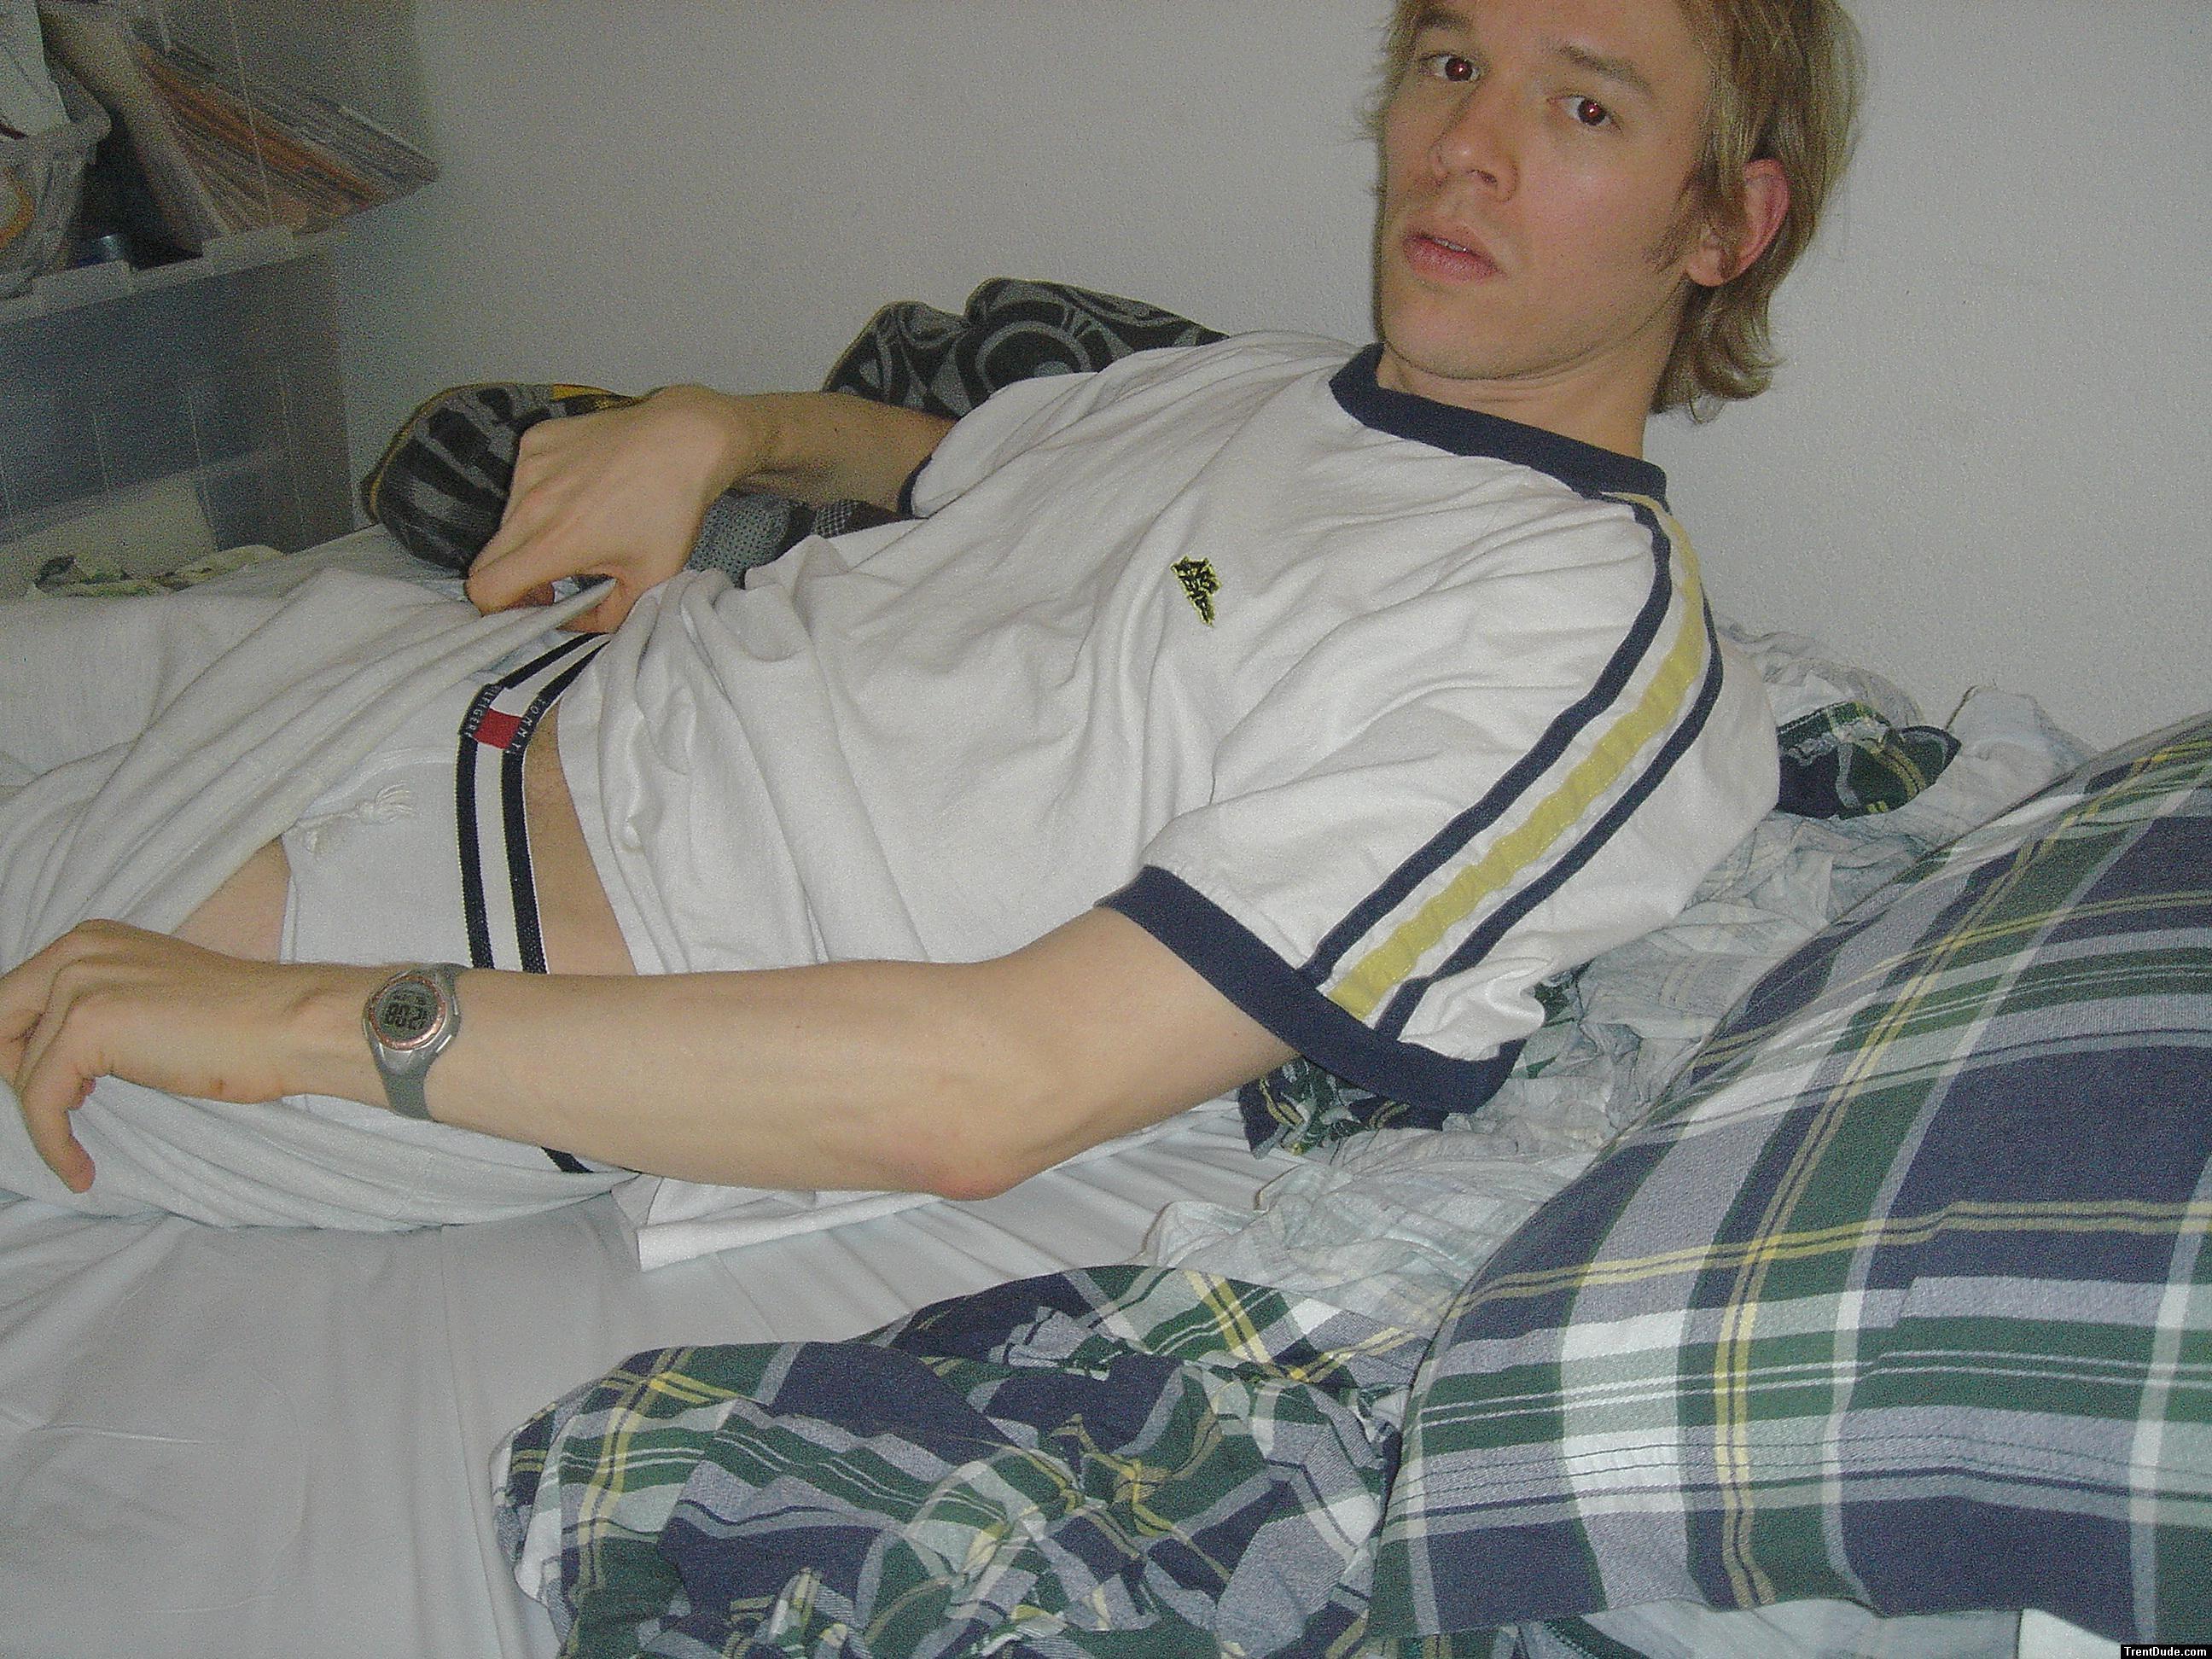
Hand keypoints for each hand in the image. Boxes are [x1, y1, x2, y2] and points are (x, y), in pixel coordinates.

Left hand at [0, 920, 365, 1193]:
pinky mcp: (86, 1027)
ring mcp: (79, 985)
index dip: (24, 1051)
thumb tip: (59, 1058)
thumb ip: (101, 1009)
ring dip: (47, 1119)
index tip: (60, 1088)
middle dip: (16, 1075)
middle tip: (62, 1109)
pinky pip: (41, 1101)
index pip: (15, 999)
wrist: (288, 1025)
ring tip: (80, 1145)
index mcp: (92, 941)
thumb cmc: (243, 1024)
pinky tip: (79, 1170)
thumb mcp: (153, 999)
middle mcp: (76, 952)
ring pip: (21, 1072)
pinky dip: (53, 1143)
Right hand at [465, 385, 759, 632]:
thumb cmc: (672, 510)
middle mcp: (531, 503)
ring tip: (577, 532)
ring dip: (529, 538)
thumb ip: (605, 617)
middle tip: (553, 581)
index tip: (530, 608)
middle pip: (488, 559)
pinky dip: (541, 498)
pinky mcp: (536, 441)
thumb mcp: (649, 578)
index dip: (500, 610)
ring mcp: (529, 466)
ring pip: (507, 521)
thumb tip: (572, 624)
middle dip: (513, 580)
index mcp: (554, 542)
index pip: (486, 588)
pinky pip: (522, 482)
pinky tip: (581, 492)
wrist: (686, 439)